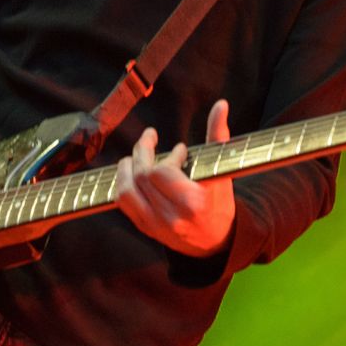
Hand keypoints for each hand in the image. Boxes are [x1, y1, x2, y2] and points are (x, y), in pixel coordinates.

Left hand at [115, 99, 234, 257]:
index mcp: (193, 203)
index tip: (180, 150)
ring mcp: (155, 224)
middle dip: (143, 152)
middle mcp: (171, 217)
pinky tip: (131, 174)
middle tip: (149, 138)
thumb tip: (220, 105)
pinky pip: (123, 204)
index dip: (169, 156)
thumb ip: (219, 136)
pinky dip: (123, 184)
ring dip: (126, 168)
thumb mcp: (223, 171)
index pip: (163, 173)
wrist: (216, 241)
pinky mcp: (145, 228)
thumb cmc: (220, 202)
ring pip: (126, 192)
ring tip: (134, 156)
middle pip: (142, 177)